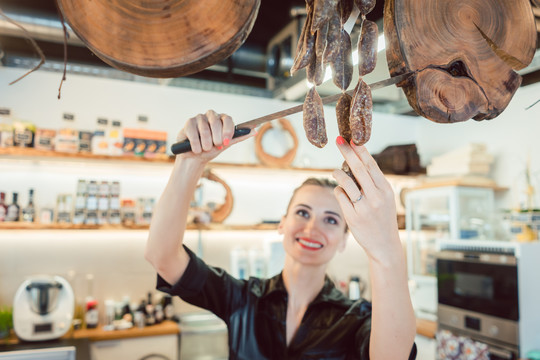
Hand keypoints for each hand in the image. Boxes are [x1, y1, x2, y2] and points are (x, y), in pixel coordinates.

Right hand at [176, 110, 253, 162]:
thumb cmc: (212, 150)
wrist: (195, 157)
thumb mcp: (226, 145)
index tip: (226, 142)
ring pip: (204, 129)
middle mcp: (211, 115)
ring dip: (205, 144)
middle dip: (216, 139)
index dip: (227, 131)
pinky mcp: (189, 123)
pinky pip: (194, 133)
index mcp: (222, 119)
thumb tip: (255, 131)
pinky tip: (196, 149)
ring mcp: (199, 118)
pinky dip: (196, 144)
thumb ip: (239, 137)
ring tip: (205, 149)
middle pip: (216, 123)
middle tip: (215, 147)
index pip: (228, 119)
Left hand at [332, 136, 400, 263]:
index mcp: (385, 190)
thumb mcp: (385, 199)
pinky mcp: (353, 217)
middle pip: (358, 168)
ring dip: (338, 173)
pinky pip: (340, 196)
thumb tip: (357, 162)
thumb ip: (374, 183)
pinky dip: (339, 191)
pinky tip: (342, 193)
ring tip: (336, 172)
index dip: (360, 151)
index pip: (371, 165)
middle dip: (347, 152)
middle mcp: (376, 197)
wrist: (385, 245)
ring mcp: (364, 207)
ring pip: (345, 181)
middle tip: (338, 140)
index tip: (352, 139)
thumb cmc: (382, 219)